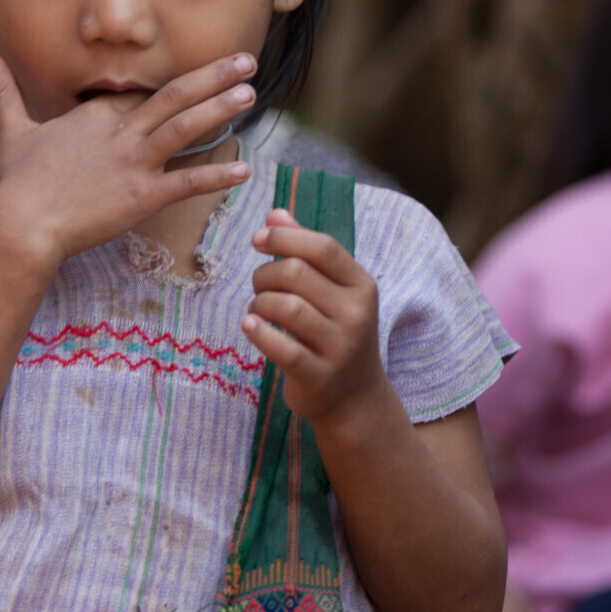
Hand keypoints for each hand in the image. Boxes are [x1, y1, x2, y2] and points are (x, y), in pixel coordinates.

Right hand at [0, 49, 254, 268]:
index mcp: (92, 117)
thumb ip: (0, 91)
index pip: (136, 94)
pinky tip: (243, 169)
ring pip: (185, 127)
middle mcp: (118, 132)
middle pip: (172, 95)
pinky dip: (215, 175)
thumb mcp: (10, 131)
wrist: (21, 225)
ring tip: (250, 93)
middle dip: (212, 76)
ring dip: (219, 108)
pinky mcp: (141, 196)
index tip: (195, 77)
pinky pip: (186, 182)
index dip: (166, 87)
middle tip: (246, 59)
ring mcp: (132, 163)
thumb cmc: (15, 186)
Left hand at [241, 207, 386, 426]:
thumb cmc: (335, 332)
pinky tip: (249, 327)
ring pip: (286, 307)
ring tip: (257, 310)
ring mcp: (339, 346)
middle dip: (265, 274)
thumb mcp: (332, 290)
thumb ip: (305, 251)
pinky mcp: (318, 375)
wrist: (355, 397)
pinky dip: (259, 333)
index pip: (323, 248)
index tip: (257, 239)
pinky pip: (282, 348)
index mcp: (361, 285)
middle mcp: (356, 314)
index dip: (285, 237)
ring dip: (259, 303)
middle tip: (259, 286)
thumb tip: (275, 213)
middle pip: (297, 274)